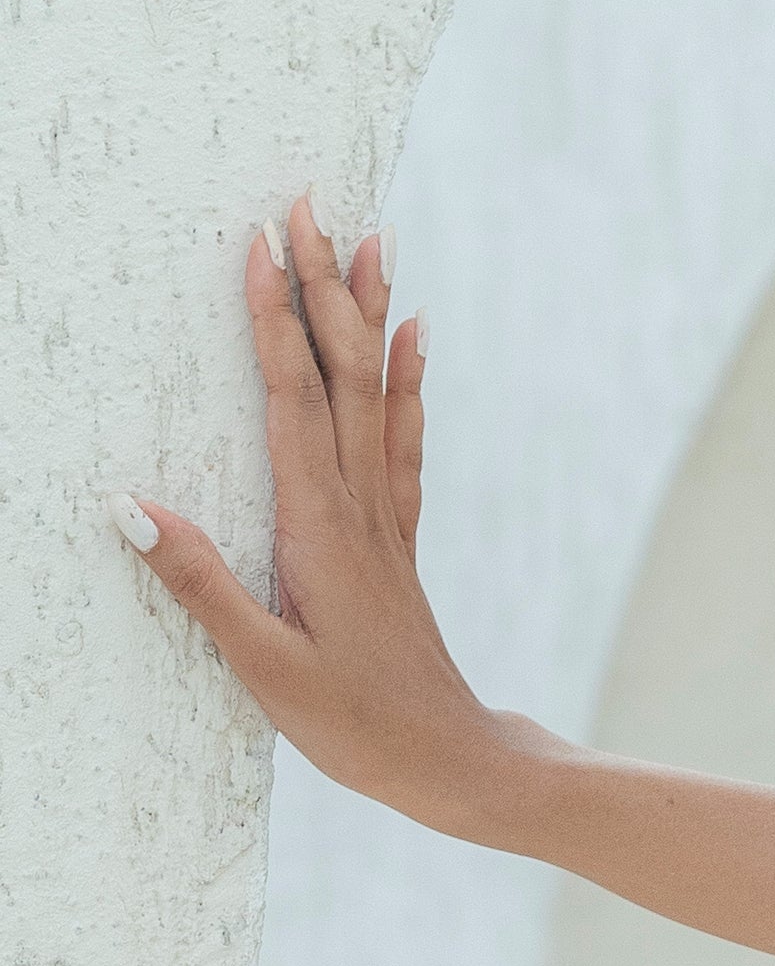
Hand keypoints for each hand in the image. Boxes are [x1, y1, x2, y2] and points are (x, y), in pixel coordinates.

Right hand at [125, 197, 509, 832]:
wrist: (454, 762)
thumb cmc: (358, 727)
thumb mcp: (265, 668)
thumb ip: (202, 585)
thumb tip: (130, 509)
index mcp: (319, 526)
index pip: (292, 399)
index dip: (273, 320)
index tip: (259, 245)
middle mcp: (359, 505)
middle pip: (341, 374)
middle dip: (321, 285)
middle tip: (311, 202)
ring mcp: (385, 517)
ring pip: (379, 392)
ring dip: (368, 312)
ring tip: (371, 238)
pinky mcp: (398, 538)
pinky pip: (405, 438)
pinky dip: (408, 380)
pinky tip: (415, 336)